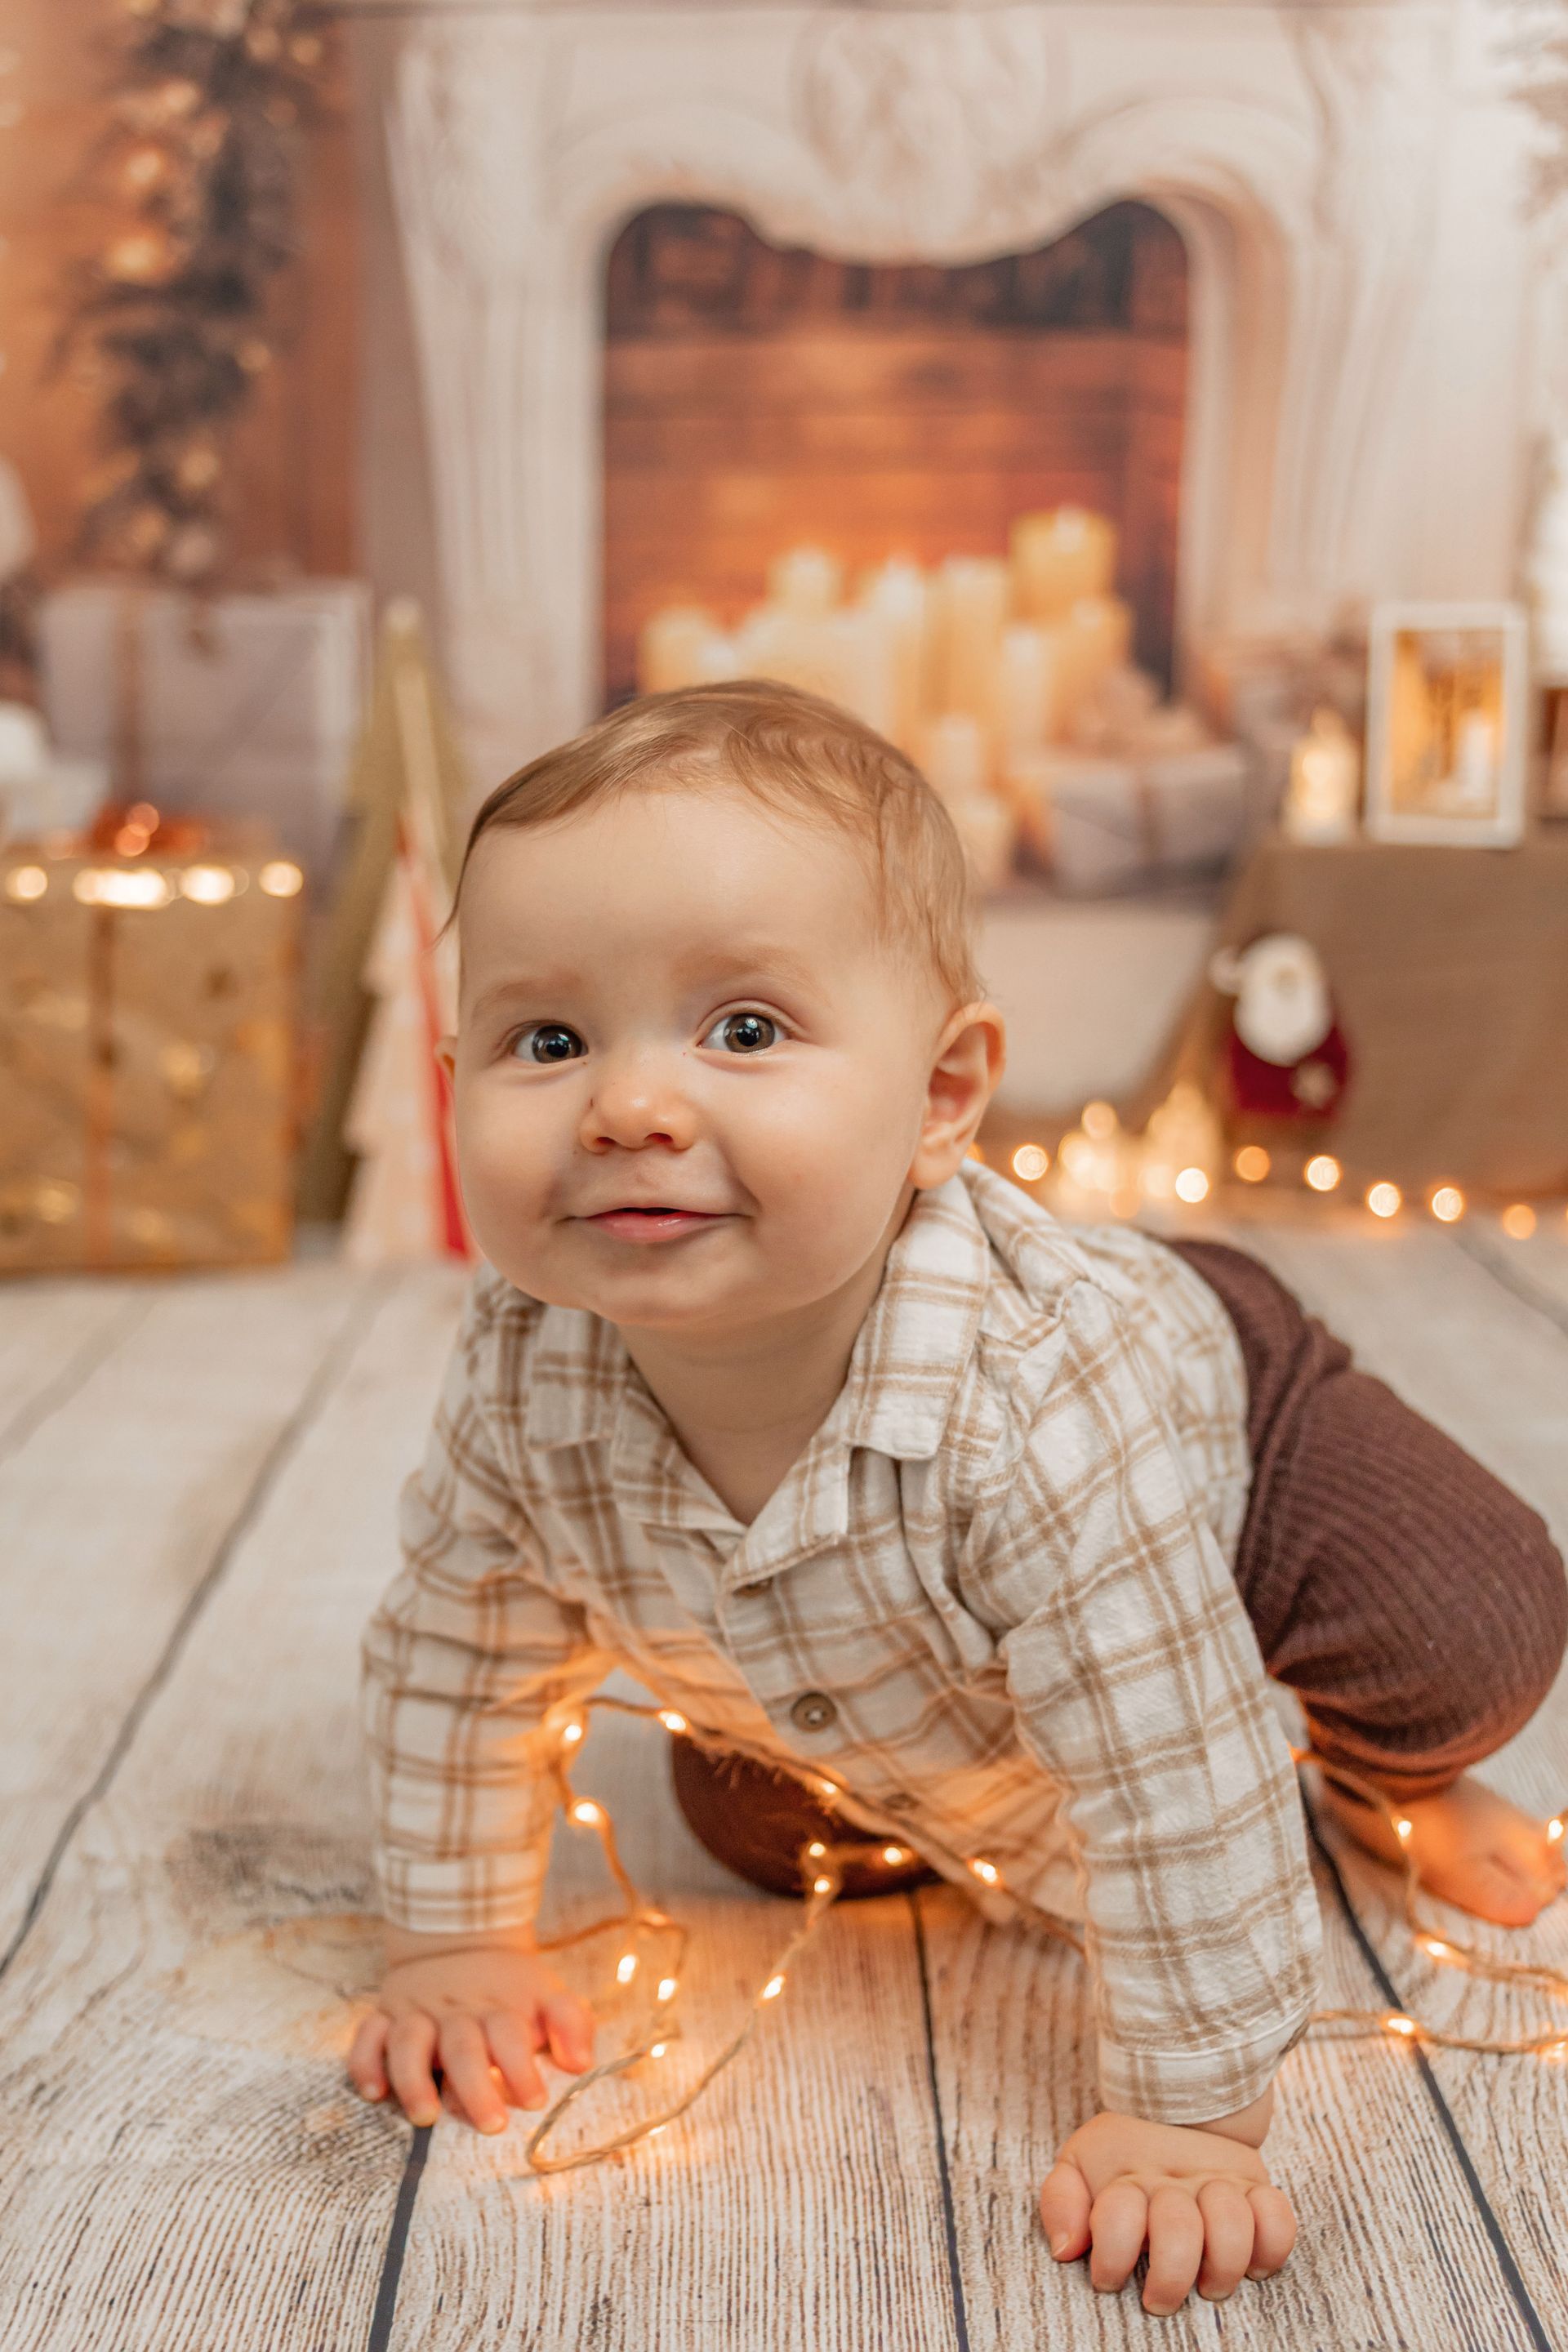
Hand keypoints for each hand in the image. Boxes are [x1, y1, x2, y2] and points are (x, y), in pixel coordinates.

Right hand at [349, 1926, 596, 2133]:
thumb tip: (581, 2063)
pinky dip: (366, 2061)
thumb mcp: (548, 1993)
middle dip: (475, 2087)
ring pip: (409, 2042)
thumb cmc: (510, 1987)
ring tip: (426, 2117)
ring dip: (414, 2080)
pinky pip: (367, 2035)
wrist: (461, 1939)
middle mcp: (456, 2010)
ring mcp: (417, 2011)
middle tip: (490, 2125)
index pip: (510, 2035)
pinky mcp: (386, 2014)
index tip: (534, 2100)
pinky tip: (374, 2092)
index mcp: (499, 2006)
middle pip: (462, 2046)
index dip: (522, 2068)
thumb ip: (571, 2024)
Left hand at [1039, 2109, 1295, 2314]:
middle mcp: (1177, 2180)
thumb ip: (1062, 2201)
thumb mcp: (1078, 2165)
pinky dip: (1272, 2246)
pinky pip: (1278, 2217)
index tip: (1107, 2280)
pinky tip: (1254, 2264)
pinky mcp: (1256, 2187)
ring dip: (1223, 2265)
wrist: (1175, 2100)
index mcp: (1129, 2177)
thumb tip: (1066, 2247)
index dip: (1112, 2257)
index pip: (1119, 2216)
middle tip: (1158, 2300)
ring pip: (1233, 2224)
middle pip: (1179, 2230)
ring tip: (1208, 2286)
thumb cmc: (1123, 2153)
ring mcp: (1220, 2182)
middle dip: (1170, 2277)